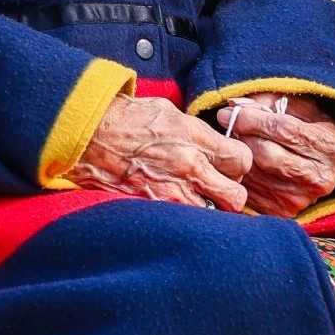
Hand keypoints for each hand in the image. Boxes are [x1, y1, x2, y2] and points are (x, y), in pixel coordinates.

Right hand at [69, 97, 252, 210]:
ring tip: (196, 198)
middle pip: (235, 197)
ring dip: (208, 207)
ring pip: (211, 214)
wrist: (91, 134)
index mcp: (195, 140)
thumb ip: (199, 134)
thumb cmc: (130, 118)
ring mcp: (170, 194)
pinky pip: (181, 220)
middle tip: (221, 187)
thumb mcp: (173, 113)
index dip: (240, 162)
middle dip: (232, 194)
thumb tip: (215, 145)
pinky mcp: (152, 209)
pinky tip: (176, 206)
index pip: (242, 160)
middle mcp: (188, 169)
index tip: (230, 162)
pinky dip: (183, 217)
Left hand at [220, 94, 334, 218]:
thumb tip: (236, 104)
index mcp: (332, 145)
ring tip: (232, 140)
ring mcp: (302, 198)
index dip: (253, 118)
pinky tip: (238, 162)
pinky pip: (251, 192)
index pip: (285, 130)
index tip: (230, 110)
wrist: (323, 167)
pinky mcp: (283, 212)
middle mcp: (321, 177)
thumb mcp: (302, 108)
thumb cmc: (311, 128)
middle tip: (226, 122)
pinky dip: (240, 175)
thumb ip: (273, 101)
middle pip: (269, 155)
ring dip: (238, 155)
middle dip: (242, 135)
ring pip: (256, 174)